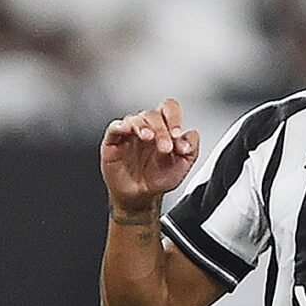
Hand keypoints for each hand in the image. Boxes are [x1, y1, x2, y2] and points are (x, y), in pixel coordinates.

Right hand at [101, 97, 199, 216]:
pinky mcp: (113, 141)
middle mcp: (147, 127)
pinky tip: (127, 129)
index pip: (169, 109)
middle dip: (161, 130)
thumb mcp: (181, 166)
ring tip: (148, 137)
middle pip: (153, 115)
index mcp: (164, 128)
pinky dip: (120, 126)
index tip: (177, 135)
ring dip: (143, 126)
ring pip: (135, 119)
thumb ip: (192, 149)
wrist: (140, 196)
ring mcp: (129, 133)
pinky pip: (114, 127)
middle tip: (165, 148)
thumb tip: (191, 135)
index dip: (174, 118)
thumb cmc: (158, 179)